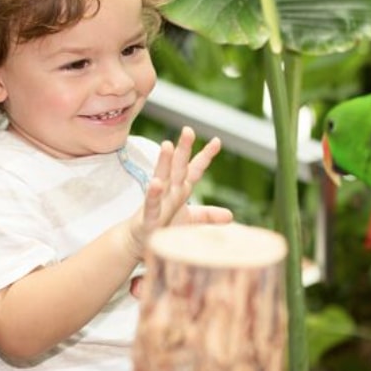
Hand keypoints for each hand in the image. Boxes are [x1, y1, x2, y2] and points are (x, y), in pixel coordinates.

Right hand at [127, 127, 232, 258]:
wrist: (140, 239)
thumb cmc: (163, 224)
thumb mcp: (189, 220)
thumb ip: (208, 215)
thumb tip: (230, 216)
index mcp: (181, 189)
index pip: (195, 169)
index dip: (206, 155)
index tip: (217, 140)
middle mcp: (170, 190)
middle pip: (178, 166)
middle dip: (184, 148)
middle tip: (188, 130)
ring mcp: (159, 200)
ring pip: (162, 178)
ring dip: (164, 161)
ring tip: (167, 145)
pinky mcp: (148, 215)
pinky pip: (151, 203)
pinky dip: (153, 193)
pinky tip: (156, 183)